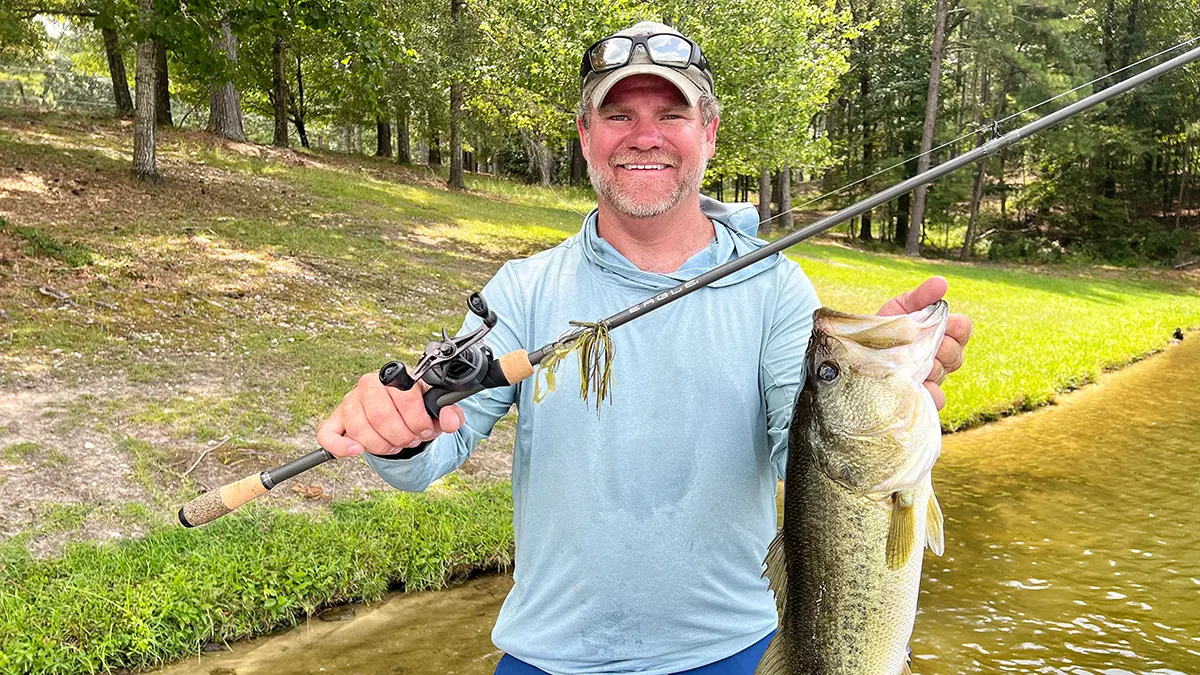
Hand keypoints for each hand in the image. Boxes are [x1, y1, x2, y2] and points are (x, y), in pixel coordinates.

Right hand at [317, 372, 464, 456]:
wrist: (400, 412)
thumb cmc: (417, 409)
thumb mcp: (436, 410)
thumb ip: (448, 414)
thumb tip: (450, 420)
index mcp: (395, 375)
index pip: (404, 396)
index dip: (417, 420)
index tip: (426, 430)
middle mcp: (369, 383)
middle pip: (381, 415)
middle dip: (401, 435)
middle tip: (411, 440)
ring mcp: (350, 401)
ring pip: (359, 427)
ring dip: (381, 445)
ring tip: (395, 445)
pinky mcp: (336, 420)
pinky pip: (327, 434)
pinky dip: (341, 446)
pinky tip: (357, 451)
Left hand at [877, 276, 972, 410]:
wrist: (856, 352)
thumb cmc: (884, 328)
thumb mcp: (900, 307)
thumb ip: (921, 296)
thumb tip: (941, 283)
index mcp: (941, 333)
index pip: (963, 328)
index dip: (955, 327)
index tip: (941, 324)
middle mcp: (940, 357)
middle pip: (955, 354)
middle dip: (939, 347)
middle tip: (919, 345)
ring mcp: (931, 377)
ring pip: (943, 373)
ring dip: (928, 367)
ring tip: (909, 363)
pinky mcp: (920, 396)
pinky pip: (936, 398)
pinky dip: (929, 392)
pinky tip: (915, 385)